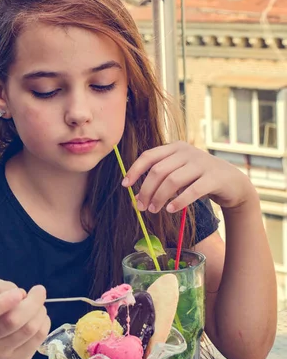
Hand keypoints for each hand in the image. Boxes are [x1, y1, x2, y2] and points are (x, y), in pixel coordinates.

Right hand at [0, 279, 50, 358]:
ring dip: (40, 311)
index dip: (4, 302)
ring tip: (38, 305)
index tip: (20, 292)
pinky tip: (39, 317)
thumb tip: (23, 296)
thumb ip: (0, 288)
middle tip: (39, 290)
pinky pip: (38, 338)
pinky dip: (44, 322)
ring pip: (29, 329)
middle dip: (33, 302)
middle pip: (13, 321)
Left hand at [122, 141, 256, 212]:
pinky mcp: (214, 178)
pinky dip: (178, 201)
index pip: (149, 156)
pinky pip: (192, 190)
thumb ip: (160, 180)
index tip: (125, 185)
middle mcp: (187, 152)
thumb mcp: (179, 174)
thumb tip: (136, 197)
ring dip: (159, 197)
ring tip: (153, 210)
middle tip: (141, 206)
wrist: (233, 183)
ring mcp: (202, 163)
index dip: (135, 170)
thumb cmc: (200, 179)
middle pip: (158, 171)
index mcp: (176, 147)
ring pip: (172, 181)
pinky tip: (171, 210)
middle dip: (146, 190)